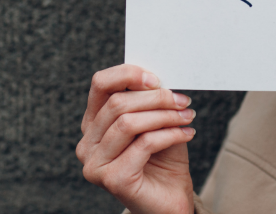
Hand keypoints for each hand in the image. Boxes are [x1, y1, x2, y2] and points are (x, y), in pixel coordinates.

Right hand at [76, 64, 195, 213]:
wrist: (169, 200)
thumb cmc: (162, 159)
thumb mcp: (156, 121)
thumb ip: (150, 100)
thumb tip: (161, 77)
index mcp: (93, 123)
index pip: (100, 84)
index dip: (128, 74)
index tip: (157, 78)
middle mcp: (88, 143)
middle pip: (117, 103)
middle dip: (156, 97)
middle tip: (182, 100)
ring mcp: (95, 164)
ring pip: (129, 123)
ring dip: (165, 115)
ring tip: (187, 116)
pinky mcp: (112, 179)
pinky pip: (144, 144)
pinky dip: (169, 134)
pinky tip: (186, 133)